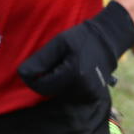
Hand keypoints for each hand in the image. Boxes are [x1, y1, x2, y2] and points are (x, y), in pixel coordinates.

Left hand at [18, 1, 133, 101]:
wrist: (110, 39)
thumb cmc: (83, 38)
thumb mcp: (59, 43)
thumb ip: (41, 59)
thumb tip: (23, 74)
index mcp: (73, 74)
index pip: (42, 86)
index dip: (32, 78)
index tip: (30, 69)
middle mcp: (83, 88)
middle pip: (51, 91)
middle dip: (46, 79)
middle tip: (53, 62)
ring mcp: (89, 94)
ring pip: (59, 94)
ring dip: (55, 82)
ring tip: (65, 65)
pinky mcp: (93, 95)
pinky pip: (69, 94)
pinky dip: (65, 85)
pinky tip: (72, 72)